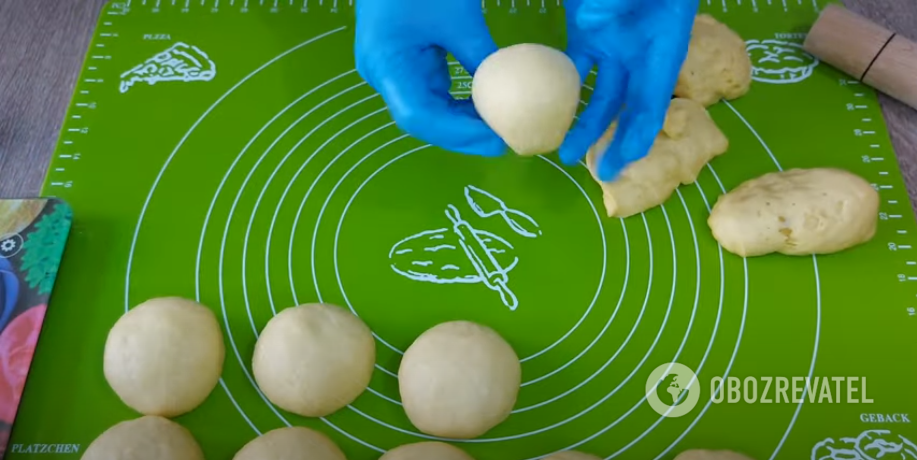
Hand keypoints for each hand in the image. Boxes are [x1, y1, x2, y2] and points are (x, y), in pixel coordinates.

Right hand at [354, 0, 506, 157]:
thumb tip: (512, 95)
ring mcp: (390, 70)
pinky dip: (457, 104)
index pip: (418, 116)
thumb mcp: (460, 18)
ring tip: (500, 126)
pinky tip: (485, 107)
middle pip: (422, 120)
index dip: (458, 134)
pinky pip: (430, 93)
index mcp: (386, 62)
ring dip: (462, 122)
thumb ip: (481, 58)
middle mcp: (381, 74)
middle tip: (504, 140)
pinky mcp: (402, 63)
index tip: (496, 138)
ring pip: (427, 110)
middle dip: (463, 135)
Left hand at [559, 0, 698, 180]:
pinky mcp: (589, 29)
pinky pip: (576, 65)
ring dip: (585, 121)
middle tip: (594, 171)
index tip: (624, 163)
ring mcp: (613, 41)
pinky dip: (566, 88)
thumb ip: (619, 1)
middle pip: (627, 106)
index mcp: (663, 45)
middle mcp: (640, 52)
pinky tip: (552, 110)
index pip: (653, 100)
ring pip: (600, 92)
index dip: (640, 135)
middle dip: (612, 140)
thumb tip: (590, 25)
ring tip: (566, 151)